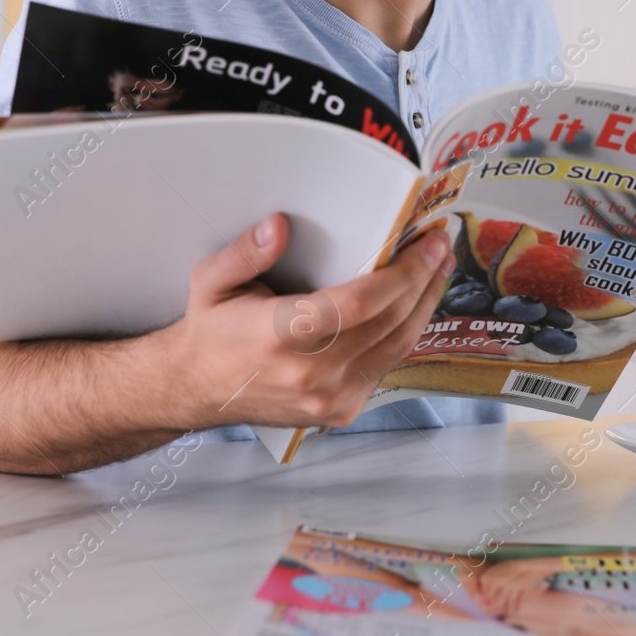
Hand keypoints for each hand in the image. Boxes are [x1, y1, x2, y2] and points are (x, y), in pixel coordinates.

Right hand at [165, 214, 453, 429]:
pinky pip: (385, 367)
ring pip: (396, 347)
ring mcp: (328, 398)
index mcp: (279, 337)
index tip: (427, 245)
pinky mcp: (339, 410)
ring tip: (436, 272)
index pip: (359, 304)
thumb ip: (245, 252)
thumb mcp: (211, 281)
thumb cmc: (210, 333)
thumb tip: (279, 226)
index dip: (402, 274)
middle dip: (424, 281)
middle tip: (440, 247)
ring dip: (424, 306)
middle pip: (389, 323)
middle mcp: (309, 374)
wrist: (196, 390)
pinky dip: (404, 334)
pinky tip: (411, 308)